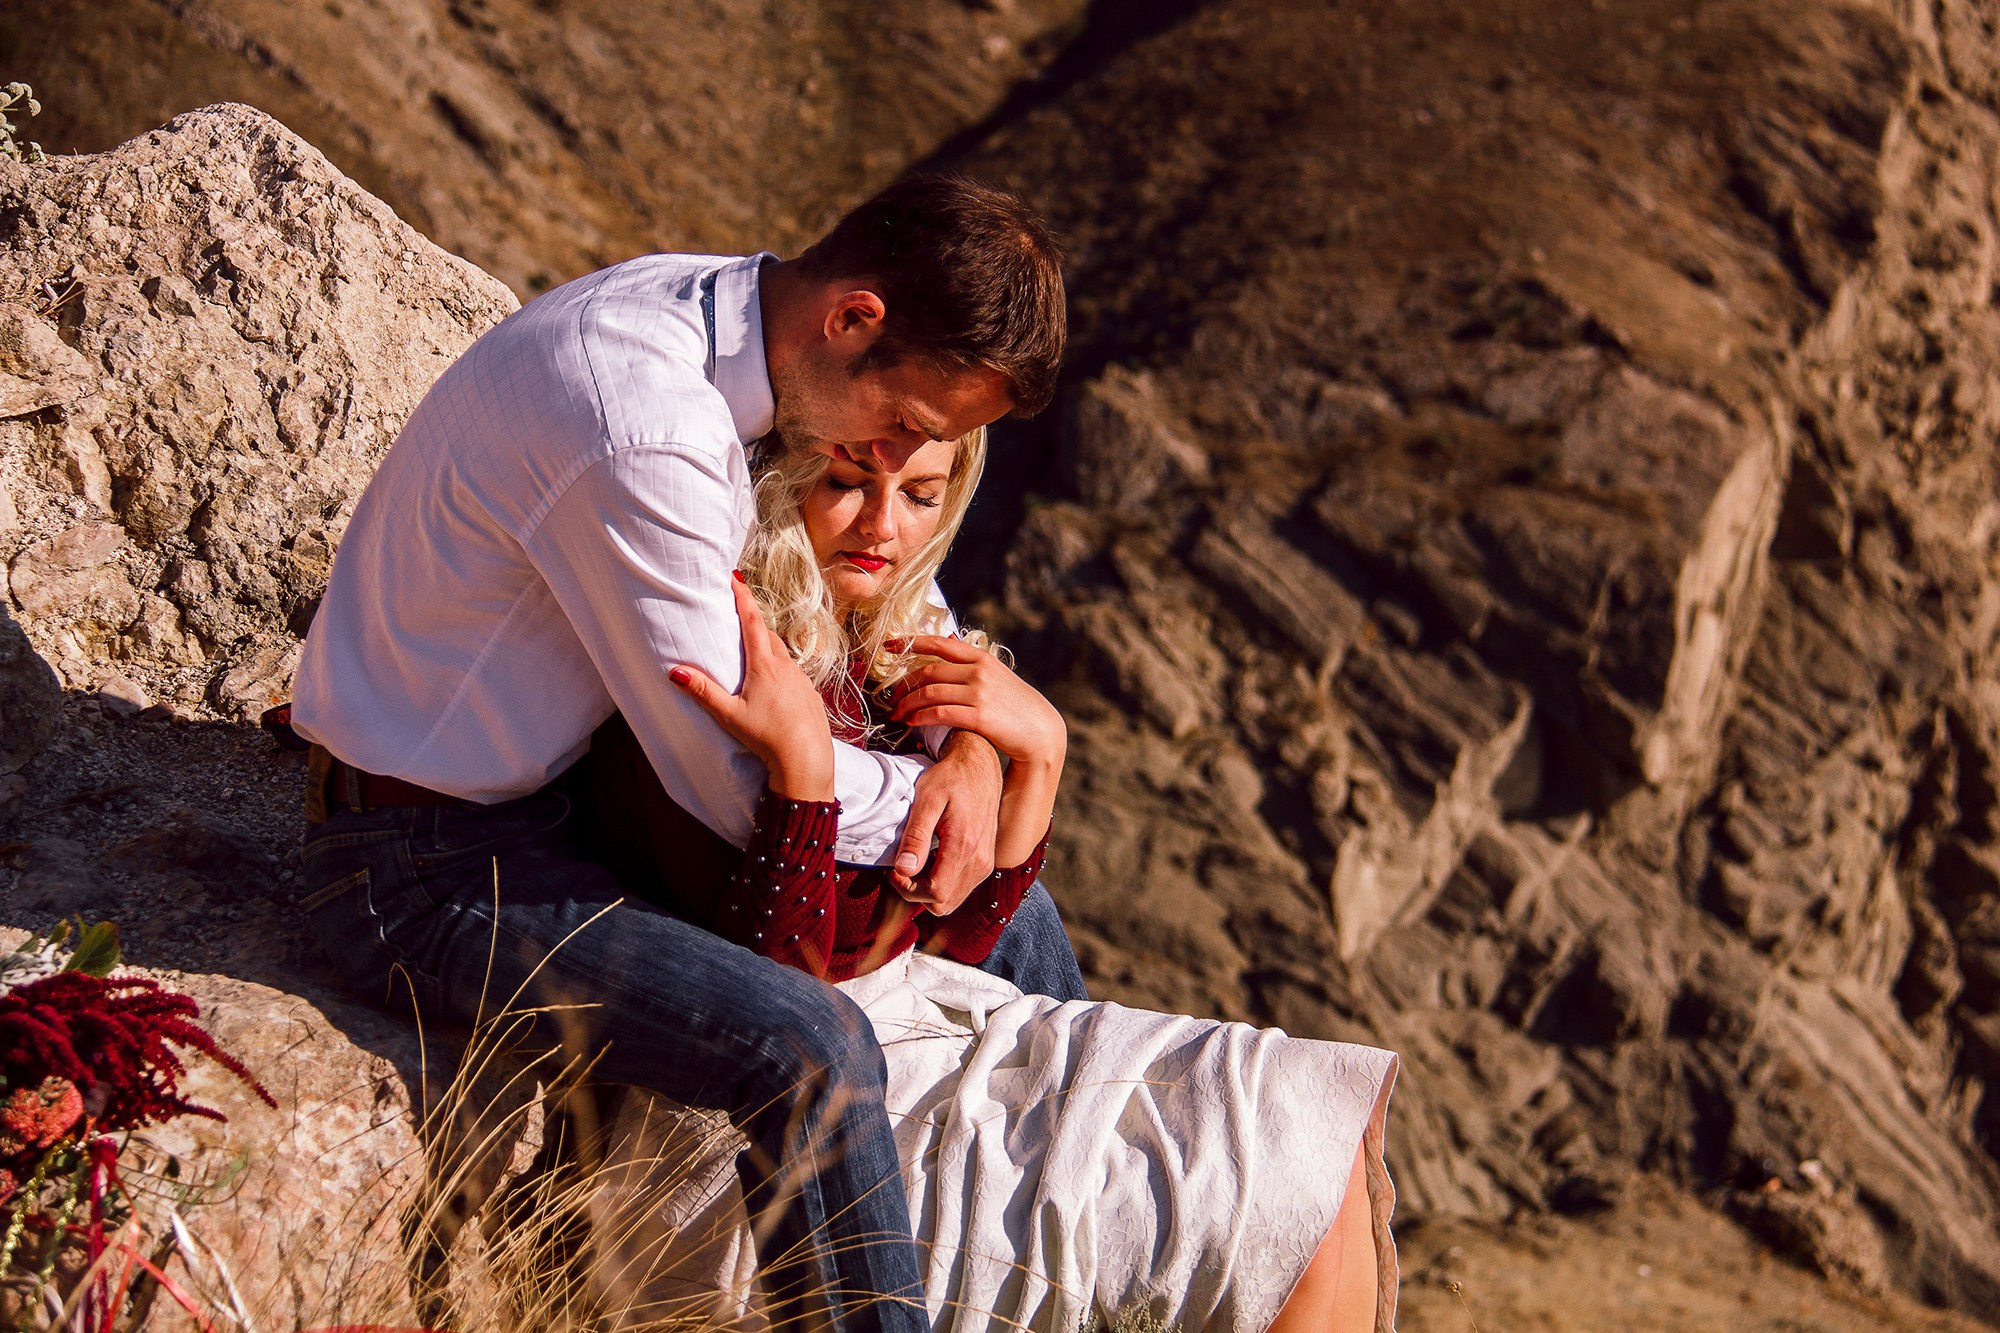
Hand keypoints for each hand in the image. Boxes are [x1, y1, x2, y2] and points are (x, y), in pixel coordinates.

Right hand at [669, 574, 833, 800]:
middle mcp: (786, 667)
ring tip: (752, 649)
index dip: (743, 597)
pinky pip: (794, 673)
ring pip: (782, 654)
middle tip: (737, 614)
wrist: (806, 759)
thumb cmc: (767, 737)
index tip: (734, 578)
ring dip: (767, 646)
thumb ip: (703, 692)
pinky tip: (774, 683)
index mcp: (765, 666)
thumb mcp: (729, 715)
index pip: (752, 621)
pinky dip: (781, 669)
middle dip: (752, 622)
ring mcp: (801, 680)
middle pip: (767, 635)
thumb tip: (675, 672)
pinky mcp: (810, 695)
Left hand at [887, 635, 1067, 769]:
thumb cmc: (1015, 705)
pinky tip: (913, 723)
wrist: (1041, 732)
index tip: (889, 646)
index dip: (910, 642)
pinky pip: (940, 713)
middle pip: (928, 672)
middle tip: (891, 698)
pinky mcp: (979, 716)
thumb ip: (972, 664)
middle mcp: (978, 671)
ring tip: (897, 714)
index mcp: (980, 658)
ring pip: (930, 693)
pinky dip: (921, 717)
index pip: (939, 644)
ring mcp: (979, 693)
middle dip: (903, 685)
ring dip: (907, 704)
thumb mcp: (997, 676)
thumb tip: (947, 642)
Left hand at [891, 729, 1000, 912]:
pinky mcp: (985, 862)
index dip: (908, 890)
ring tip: (916, 862)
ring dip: (929, 889)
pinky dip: (942, 883)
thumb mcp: (927, 800)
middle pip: (943, 904)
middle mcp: (980, 861)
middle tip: (902, 868)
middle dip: (916, 893)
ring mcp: (985, 864)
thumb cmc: (952, 778)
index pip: (935, 893)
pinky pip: (961, 888)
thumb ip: (916, 836)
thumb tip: (904, 868)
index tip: (895, 872)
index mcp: (964, 846)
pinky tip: (931, 860)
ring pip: (952, 900)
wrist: (979, 767)